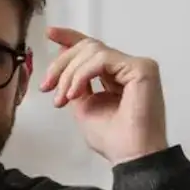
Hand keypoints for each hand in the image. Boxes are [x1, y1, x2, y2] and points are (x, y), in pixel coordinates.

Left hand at [38, 26, 168, 165]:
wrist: (131, 156)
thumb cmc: (113, 138)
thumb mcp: (83, 106)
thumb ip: (75, 82)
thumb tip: (62, 59)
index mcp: (116, 75)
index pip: (92, 50)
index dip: (70, 38)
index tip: (50, 33)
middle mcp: (127, 68)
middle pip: (88, 47)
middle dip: (62, 63)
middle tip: (47, 85)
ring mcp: (136, 66)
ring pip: (92, 51)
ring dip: (70, 74)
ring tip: (63, 98)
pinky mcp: (141, 68)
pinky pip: (102, 59)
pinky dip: (82, 74)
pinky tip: (74, 93)